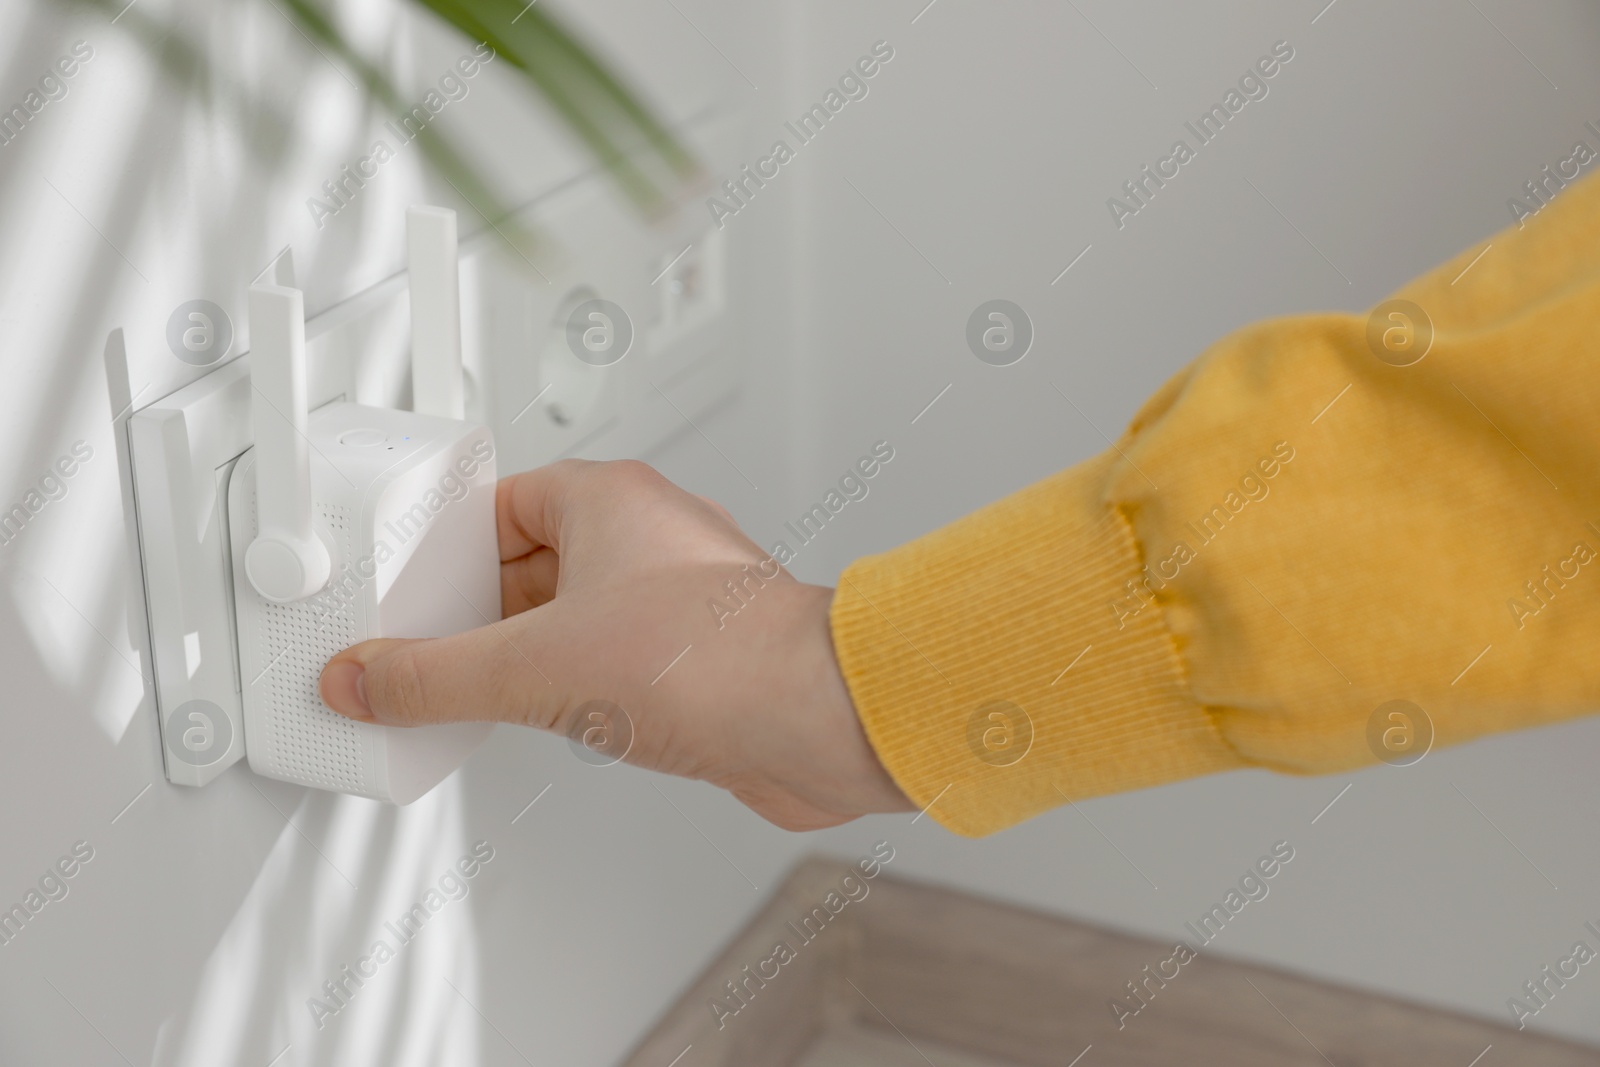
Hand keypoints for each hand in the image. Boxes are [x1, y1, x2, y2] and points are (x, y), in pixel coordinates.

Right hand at [318, 459, 913, 829]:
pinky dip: (571, 687)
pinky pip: (612, 660)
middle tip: (423, 646)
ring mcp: (677, 599)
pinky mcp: (697, 658)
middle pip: (531, 561)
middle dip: (477, 609)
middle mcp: (648, 538)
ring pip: (575, 615)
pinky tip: (546, 720)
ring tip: (472, 690)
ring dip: (525, 653)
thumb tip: (367, 676)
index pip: (497, 501)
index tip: (401, 586)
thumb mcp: (536, 667)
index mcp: (608, 499)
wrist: (819, 722)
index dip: (442, 546)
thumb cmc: (720, 656)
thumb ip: (435, 675)